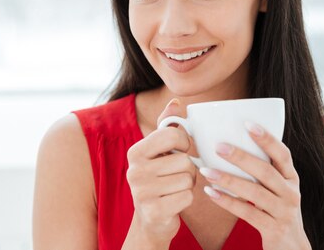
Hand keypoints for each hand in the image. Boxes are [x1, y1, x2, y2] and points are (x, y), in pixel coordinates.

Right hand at [124, 98, 196, 245]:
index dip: (185, 142)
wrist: (150, 220)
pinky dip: (187, 199)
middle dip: (188, 168)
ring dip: (188, 184)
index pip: (172, 134)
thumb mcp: (159, 152)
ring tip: (175, 188)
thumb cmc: (159, 179)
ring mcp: (142, 193)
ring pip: (188, 178)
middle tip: (176, 175)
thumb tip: (176, 103)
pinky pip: (187, 196)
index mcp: (135, 152)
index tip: (180, 150)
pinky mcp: (154, 212)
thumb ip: (167, 126)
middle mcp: (134, 171)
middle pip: (184, 160)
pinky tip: (174, 202)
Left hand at [199, 122, 311, 249]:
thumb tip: (230, 143)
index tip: (248, 124)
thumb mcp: (277, 188)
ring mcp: (283, 211)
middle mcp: (290, 192)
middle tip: (218, 146)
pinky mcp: (273, 228)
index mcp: (291, 177)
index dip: (267, 138)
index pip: (283, 154)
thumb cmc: (276, 209)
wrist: (292, 247)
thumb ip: (261, 169)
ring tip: (207, 171)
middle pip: (265, 171)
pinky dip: (228, 202)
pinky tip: (211, 193)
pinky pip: (248, 213)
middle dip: (241, 157)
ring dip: (228, 180)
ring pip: (255, 193)